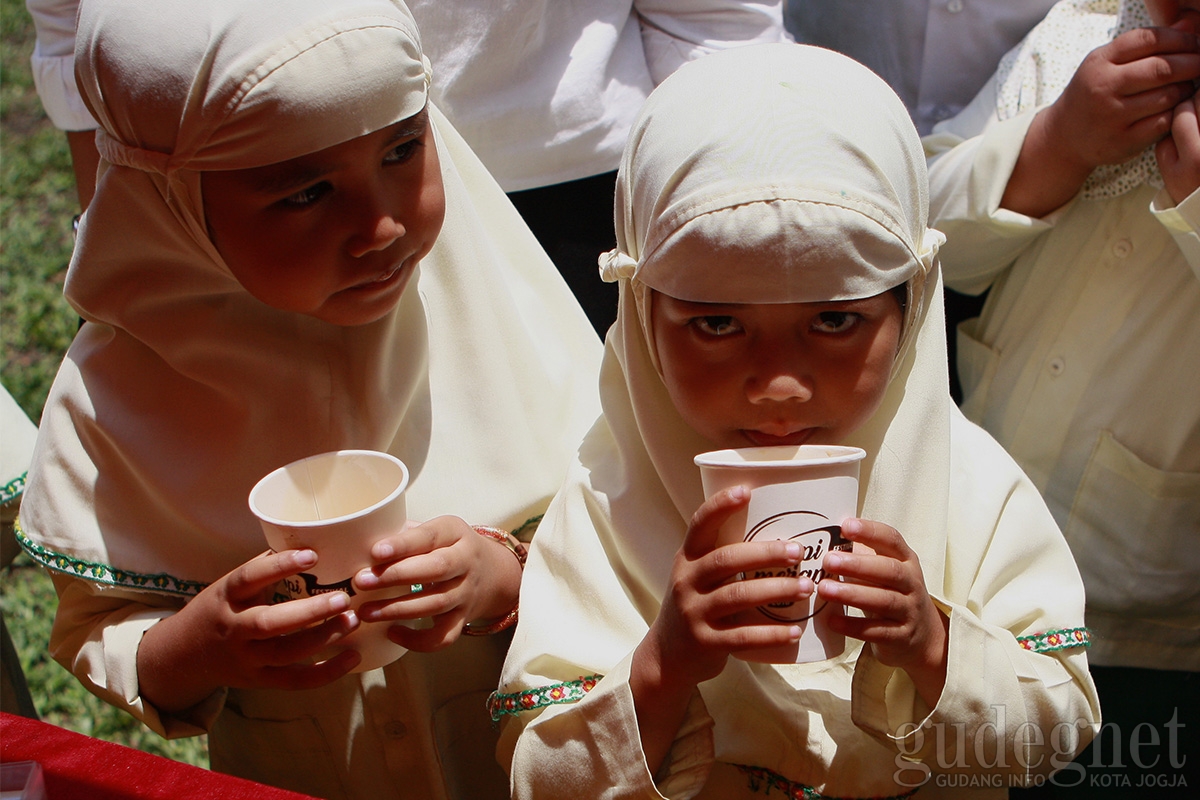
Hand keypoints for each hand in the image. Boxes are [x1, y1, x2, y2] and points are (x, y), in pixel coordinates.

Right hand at [138, 548, 361, 712]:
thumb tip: (311, 539)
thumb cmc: (221, 609)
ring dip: (323, 638)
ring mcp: (246, 659)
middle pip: (270, 624)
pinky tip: (353, 656)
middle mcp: (234, 629)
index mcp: (227, 596)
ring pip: (286, 653)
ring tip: (353, 619)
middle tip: (343, 598)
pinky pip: (294, 681)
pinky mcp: (258, 681)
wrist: (183, 656)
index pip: (250, 578)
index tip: (312, 555)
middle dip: (309, 612)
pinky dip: (325, 673)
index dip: (279, 566)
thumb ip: (264, 569)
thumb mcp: (231, 585)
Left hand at [352, 516, 521, 651]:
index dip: (403, 545)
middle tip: (361, 581)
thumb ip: (405, 533)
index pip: (429, 536)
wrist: (493, 572)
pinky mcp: (463, 618)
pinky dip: (418, 641)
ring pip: (435, 603)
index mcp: (455, 532)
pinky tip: (392, 633)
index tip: (375, 551)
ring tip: (365, 611)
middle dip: (396, 576)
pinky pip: (444, 636)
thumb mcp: (435, 530)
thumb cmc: (448, 547)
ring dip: (397, 609)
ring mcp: (466, 592)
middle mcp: (466, 561)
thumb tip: (359, 539)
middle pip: (436, 569)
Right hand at [630, 485, 807, 773]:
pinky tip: (796, 631)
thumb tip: (780, 531)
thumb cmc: (696, 607)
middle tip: (799, 550)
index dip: (720, 506)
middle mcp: (686, 582)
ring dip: (776, 590)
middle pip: (726, 560)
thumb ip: (724, 558)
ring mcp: (693, 613)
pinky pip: (742, 637)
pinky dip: (771, 634)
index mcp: (687, 559)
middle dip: (766, 553)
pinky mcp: (704, 643)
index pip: (700, 525)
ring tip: (807, 587)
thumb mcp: (698, 577)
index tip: (747, 490)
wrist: (667, 656)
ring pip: (737, 596)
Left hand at [818, 518, 948, 706]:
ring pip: (884, 601)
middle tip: (828, 560)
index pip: (892, 540)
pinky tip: (831, 621)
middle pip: (890, 571)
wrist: (922, 638)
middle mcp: (912, 583)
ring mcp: (910, 611)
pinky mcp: (902, 636)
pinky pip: (877, 631)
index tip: (845, 525)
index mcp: (906, 561)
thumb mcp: (884, 571)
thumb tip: (827, 534)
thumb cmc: (892, 593)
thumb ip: (862, 555)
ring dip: (852, 594)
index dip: (871, 531)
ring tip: (824, 589)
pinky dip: (853, 627)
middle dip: (858, 565)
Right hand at [1004, 25, 1199, 215]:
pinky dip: (1175, 113)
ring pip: (1166, 97)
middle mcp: (1103, 88)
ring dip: (1185, 89)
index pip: (1148, 40)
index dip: (1179, 38)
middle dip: (1191, 63)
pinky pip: (1162, 122)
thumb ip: (1144, 45)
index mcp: (1099, 63)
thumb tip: (1190, 24)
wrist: (1063, 136)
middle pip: (1161, 69)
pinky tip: (1175, 108)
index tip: (1195, 42)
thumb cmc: (1092, 94)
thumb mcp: (1107, 64)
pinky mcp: (1121, 141)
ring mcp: (1111, 116)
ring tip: (1188, 86)